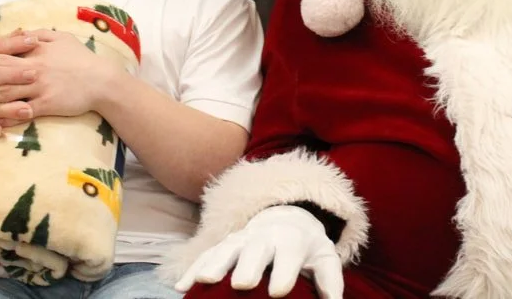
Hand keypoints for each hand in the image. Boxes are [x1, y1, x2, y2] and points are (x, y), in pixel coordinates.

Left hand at [0, 29, 122, 123]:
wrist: (102, 81)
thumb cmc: (82, 59)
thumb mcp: (62, 38)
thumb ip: (40, 34)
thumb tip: (21, 32)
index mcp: (37, 52)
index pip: (4, 52)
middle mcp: (34, 69)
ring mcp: (39, 88)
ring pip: (6, 93)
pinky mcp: (46, 104)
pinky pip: (21, 112)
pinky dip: (6, 116)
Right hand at [175, 205, 343, 298]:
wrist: (286, 219)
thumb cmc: (307, 248)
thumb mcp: (325, 259)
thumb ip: (330, 281)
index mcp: (292, 240)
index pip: (290, 255)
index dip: (285, 272)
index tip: (279, 292)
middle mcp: (265, 237)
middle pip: (255, 250)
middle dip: (248, 265)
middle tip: (241, 284)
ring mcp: (241, 239)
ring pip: (226, 249)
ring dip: (214, 263)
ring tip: (204, 280)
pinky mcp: (224, 245)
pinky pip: (206, 255)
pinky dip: (194, 268)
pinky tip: (181, 287)